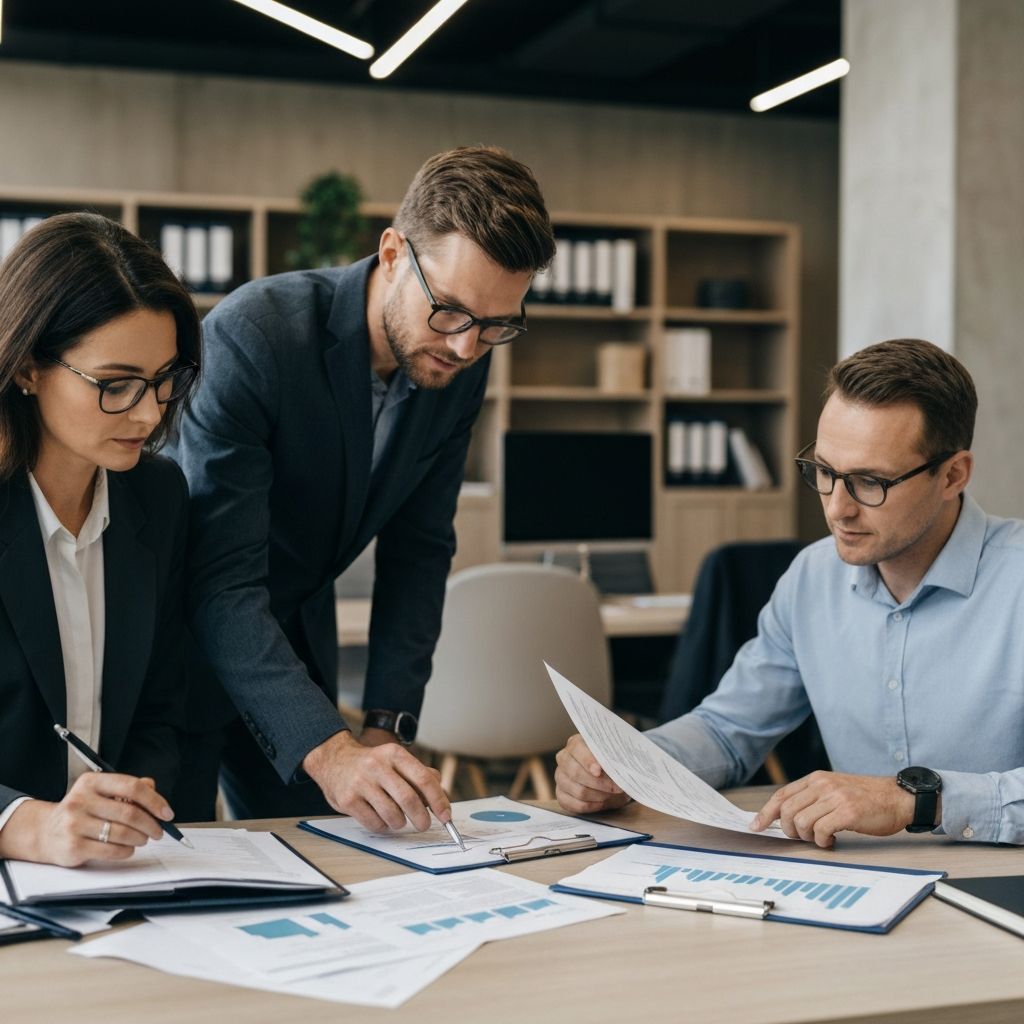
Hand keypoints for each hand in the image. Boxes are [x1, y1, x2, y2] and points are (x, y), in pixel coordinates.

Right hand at [0, 774, 172, 866]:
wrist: (46, 832)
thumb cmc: (82, 811)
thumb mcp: (101, 792)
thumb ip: (128, 789)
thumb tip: (153, 789)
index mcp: (92, 782)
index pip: (131, 787)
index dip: (154, 801)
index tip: (167, 813)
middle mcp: (81, 800)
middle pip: (129, 812)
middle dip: (151, 824)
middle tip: (158, 830)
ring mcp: (75, 824)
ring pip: (122, 833)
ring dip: (140, 838)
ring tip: (143, 838)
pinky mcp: (73, 846)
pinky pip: (111, 851)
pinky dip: (126, 851)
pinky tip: (127, 848)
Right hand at [302, 730, 449, 831]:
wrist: (333, 760)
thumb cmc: (372, 764)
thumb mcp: (395, 760)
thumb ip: (420, 775)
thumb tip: (442, 797)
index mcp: (394, 754)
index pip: (424, 779)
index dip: (438, 800)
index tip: (445, 816)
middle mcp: (377, 766)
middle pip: (409, 799)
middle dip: (421, 818)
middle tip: (424, 825)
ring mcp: (361, 783)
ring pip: (392, 814)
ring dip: (400, 823)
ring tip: (398, 820)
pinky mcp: (348, 800)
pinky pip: (374, 823)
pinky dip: (383, 826)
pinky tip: (381, 819)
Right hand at [554, 734, 629, 814]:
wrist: (608, 782)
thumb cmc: (610, 766)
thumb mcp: (614, 758)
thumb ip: (613, 759)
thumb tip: (617, 768)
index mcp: (576, 743)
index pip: (577, 749)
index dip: (588, 761)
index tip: (599, 771)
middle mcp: (564, 758)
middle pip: (575, 772)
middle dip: (598, 783)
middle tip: (616, 788)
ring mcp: (560, 777)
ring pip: (578, 791)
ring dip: (599, 795)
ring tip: (611, 794)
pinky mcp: (561, 795)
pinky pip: (575, 804)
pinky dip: (592, 805)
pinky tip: (602, 802)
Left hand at [749, 770, 920, 847]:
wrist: (898, 798)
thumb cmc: (866, 798)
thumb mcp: (834, 790)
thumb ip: (813, 798)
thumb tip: (786, 817)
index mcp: (816, 778)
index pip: (781, 795)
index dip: (766, 812)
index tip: (756, 826)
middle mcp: (822, 784)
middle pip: (787, 811)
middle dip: (790, 830)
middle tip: (804, 837)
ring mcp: (835, 797)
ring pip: (801, 822)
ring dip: (808, 837)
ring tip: (821, 837)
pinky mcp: (847, 812)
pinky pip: (820, 830)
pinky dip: (822, 841)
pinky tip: (832, 840)